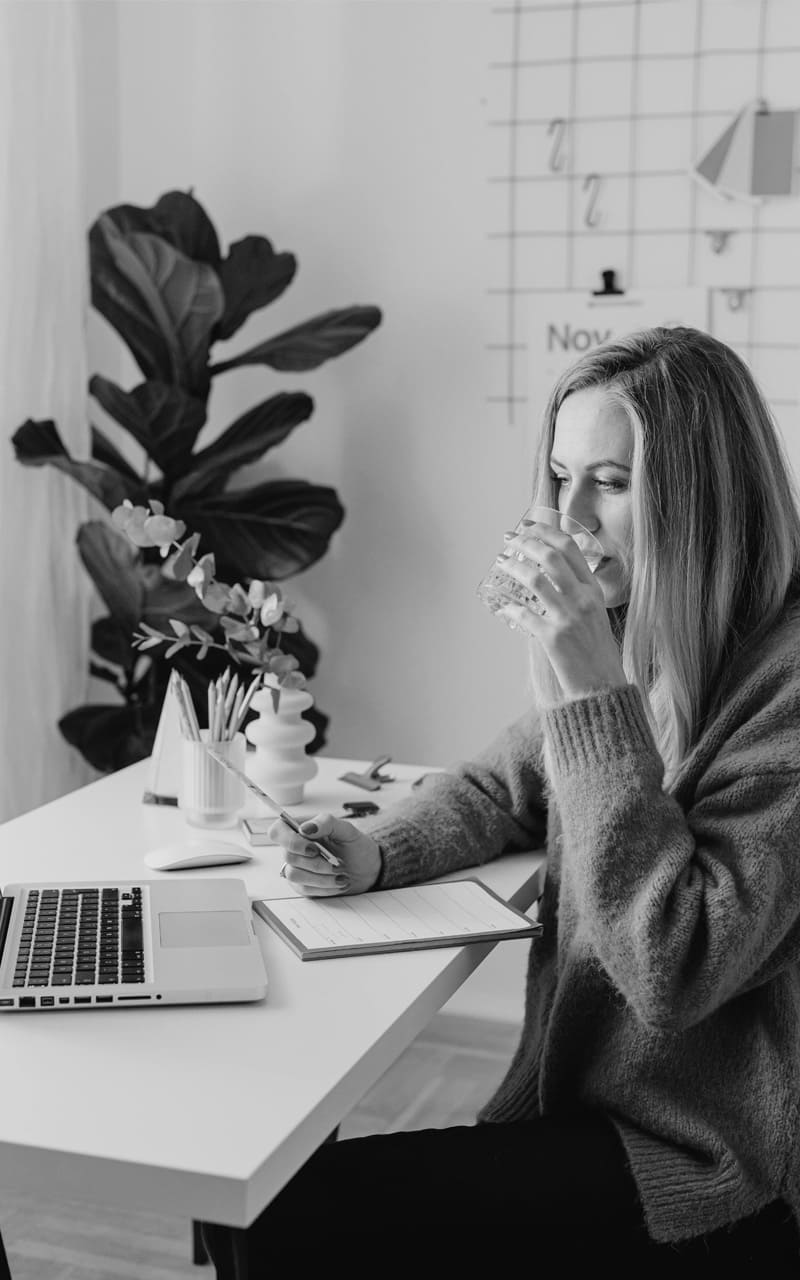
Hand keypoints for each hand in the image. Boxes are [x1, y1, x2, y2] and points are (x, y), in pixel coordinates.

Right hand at [269, 812, 381, 896]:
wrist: (368, 869)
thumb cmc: (356, 846)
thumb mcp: (346, 830)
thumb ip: (326, 822)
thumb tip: (305, 828)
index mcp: (301, 829)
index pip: (277, 831)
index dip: (291, 841)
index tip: (314, 848)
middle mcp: (295, 849)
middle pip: (288, 857)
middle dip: (317, 863)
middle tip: (339, 862)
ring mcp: (296, 868)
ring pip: (294, 875)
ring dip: (322, 877)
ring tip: (342, 874)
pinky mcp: (302, 886)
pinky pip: (305, 889)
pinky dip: (325, 887)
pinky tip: (339, 882)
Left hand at [498, 521, 626, 701]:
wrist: (603, 687)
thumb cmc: (597, 652)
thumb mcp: (595, 615)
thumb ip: (577, 595)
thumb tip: (547, 577)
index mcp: (594, 591)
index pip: (570, 547)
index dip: (545, 531)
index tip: (528, 525)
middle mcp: (583, 599)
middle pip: (550, 556)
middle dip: (524, 542)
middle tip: (508, 539)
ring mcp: (568, 617)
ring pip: (535, 579)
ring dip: (512, 567)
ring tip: (499, 562)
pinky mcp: (553, 638)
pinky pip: (523, 615)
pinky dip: (509, 608)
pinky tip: (501, 606)